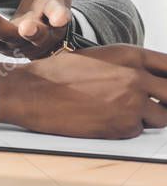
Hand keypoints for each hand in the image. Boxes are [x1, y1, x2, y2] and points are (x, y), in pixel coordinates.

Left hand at [0, 0, 105, 57]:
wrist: (40, 31)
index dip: (60, 16)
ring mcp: (15, 41)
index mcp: (55, 16)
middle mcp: (37, 33)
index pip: (60, 16)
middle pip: (33, 33)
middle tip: (25, 26)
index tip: (60, 18)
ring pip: (2, 35)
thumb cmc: (53, 1)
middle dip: (29, 30)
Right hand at [0, 44, 166, 137]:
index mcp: (130, 55)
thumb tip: (149, 79)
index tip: (164, 85)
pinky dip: (127, 128)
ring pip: (163, 117)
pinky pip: (139, 130)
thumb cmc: (58, 74)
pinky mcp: (124, 126)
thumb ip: (128, 66)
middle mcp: (136, 77)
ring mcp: (132, 103)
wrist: (32, 92)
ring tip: (122, 111)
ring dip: (148, 117)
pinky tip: (105, 119)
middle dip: (166, 101)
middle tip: (154, 104)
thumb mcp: (98, 58)